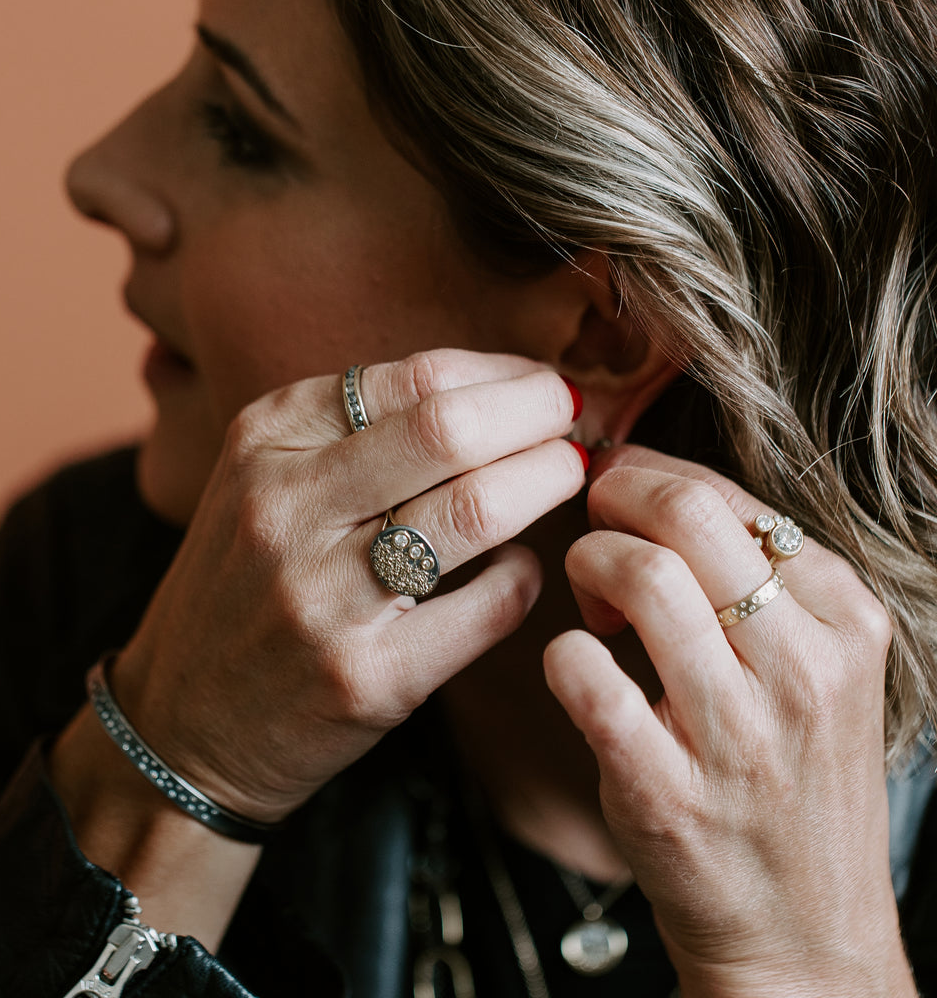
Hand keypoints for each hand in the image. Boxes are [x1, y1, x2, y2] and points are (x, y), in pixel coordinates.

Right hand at [112, 349, 585, 822]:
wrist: (181, 722)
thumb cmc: (245, 588)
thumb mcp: (264, 482)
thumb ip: (357, 432)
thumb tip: (493, 392)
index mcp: (264, 441)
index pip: (416, 375)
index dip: (503, 373)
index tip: (542, 385)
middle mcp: (285, 507)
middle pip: (451, 427)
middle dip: (540, 412)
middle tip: (575, 417)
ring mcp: (322, 596)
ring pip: (477, 508)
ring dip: (548, 480)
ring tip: (570, 473)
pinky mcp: (366, 676)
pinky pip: (489, 603)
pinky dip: (524, 574)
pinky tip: (521, 566)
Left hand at [545, 446, 915, 996]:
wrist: (803, 931)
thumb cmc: (793, 780)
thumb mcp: (818, 667)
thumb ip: (758, 580)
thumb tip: (657, 493)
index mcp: (844, 621)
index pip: (728, 496)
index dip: (651, 475)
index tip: (619, 485)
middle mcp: (801, 667)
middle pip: (685, 515)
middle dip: (614, 497)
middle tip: (594, 520)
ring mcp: (735, 732)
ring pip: (639, 576)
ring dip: (588, 566)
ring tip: (595, 608)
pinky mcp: (664, 789)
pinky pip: (586, 678)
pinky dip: (563, 655)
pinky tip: (578, 667)